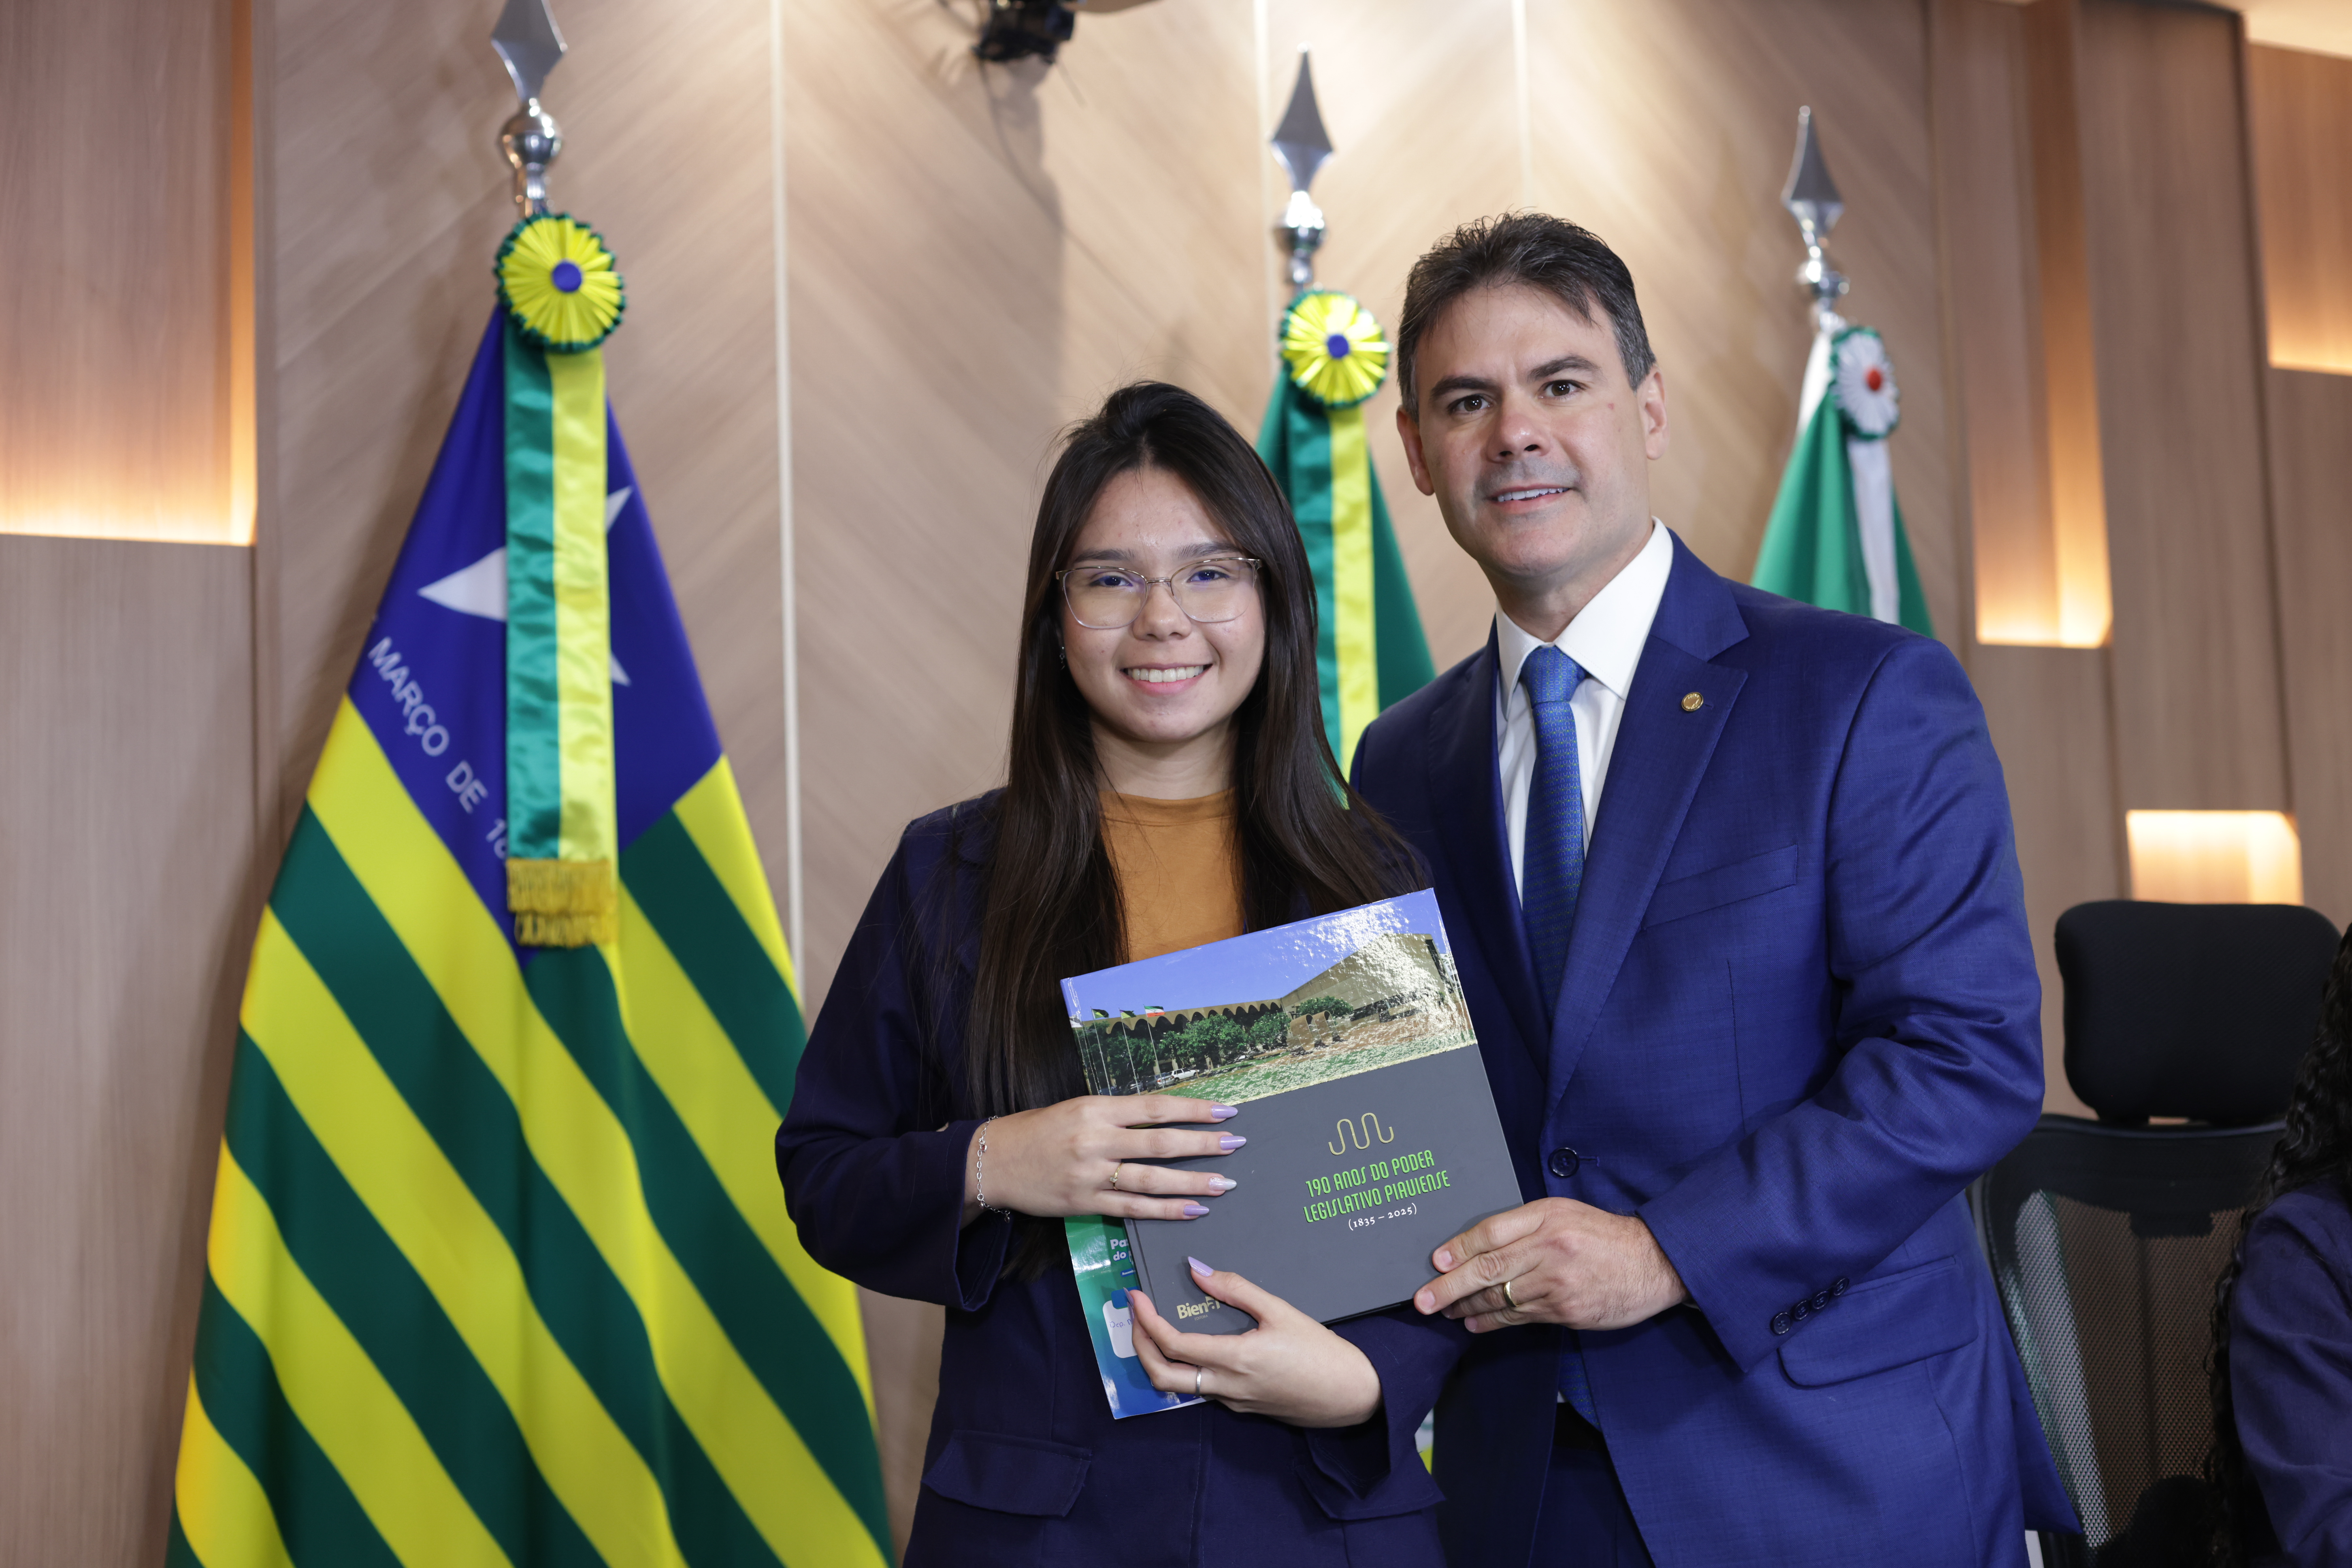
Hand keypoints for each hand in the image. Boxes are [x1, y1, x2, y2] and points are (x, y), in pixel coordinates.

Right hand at [962, 1095, 1243, 1225]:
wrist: (992, 1162)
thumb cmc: (1036, 1130)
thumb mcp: (1075, 1108)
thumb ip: (1115, 1114)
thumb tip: (1163, 1117)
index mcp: (1095, 1109)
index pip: (1155, 1107)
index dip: (1194, 1109)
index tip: (1226, 1110)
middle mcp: (1096, 1140)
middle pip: (1161, 1143)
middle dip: (1203, 1144)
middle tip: (1237, 1144)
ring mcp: (1090, 1175)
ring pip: (1152, 1179)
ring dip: (1193, 1182)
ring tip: (1226, 1183)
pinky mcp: (1085, 1204)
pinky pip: (1134, 1209)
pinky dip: (1166, 1210)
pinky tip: (1194, 1210)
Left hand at [1128, 1260, 1381, 1427]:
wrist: (1351, 1395)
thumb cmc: (1321, 1351)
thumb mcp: (1281, 1311)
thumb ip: (1237, 1289)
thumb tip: (1197, 1269)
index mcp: (1234, 1359)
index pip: (1172, 1344)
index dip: (1146, 1320)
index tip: (1135, 1296)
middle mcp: (1226, 1386)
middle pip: (1161, 1376)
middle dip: (1139, 1345)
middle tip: (1135, 1315)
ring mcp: (1232, 1401)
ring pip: (1178, 1387)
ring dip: (1159, 1357)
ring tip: (1156, 1327)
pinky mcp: (1242, 1407)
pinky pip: (1202, 1390)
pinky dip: (1185, 1367)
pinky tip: (1194, 1344)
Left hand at [1412, 1198, 1686, 1332]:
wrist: (1653, 1262)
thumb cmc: (1601, 1234)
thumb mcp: (1563, 1212)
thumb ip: (1524, 1223)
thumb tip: (1477, 1244)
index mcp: (1547, 1218)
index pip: (1492, 1233)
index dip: (1460, 1247)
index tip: (1435, 1260)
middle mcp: (1550, 1249)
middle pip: (1489, 1268)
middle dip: (1450, 1286)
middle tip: (1423, 1299)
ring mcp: (1558, 1284)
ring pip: (1500, 1297)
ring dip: (1466, 1307)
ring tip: (1443, 1311)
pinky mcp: (1567, 1312)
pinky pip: (1520, 1317)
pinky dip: (1493, 1322)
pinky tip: (1473, 1324)